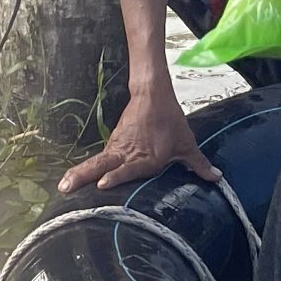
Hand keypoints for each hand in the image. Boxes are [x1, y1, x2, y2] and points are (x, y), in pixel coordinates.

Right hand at [58, 90, 218, 194]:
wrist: (153, 93)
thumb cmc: (170, 120)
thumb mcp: (186, 143)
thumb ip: (199, 164)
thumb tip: (217, 178)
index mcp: (147, 157)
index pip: (128, 169)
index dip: (116, 176)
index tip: (102, 184)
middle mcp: (128, 154)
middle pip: (103, 166)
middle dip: (85, 177)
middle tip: (67, 187)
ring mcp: (117, 149)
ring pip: (96, 163)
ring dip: (79, 173)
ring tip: (63, 186)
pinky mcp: (113, 145)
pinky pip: (98, 160)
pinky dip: (84, 169)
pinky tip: (72, 179)